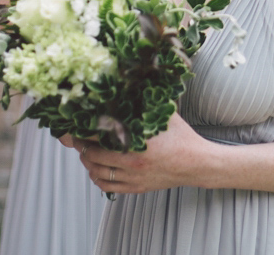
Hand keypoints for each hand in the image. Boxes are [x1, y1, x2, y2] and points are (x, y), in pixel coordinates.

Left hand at [74, 114, 211, 193]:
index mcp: (137, 142)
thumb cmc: (181, 137)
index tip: (77, 124)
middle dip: (81, 145)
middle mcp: (132, 162)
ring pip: (97, 172)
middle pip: (92, 155)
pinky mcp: (136, 187)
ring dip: (87, 161)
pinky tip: (96, 169)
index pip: (100, 136)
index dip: (84, 130)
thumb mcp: (163, 114)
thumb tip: (130, 85)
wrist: (196, 163)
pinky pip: (107, 186)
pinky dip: (97, 178)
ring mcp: (133, 177)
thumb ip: (146, 102)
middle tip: (77, 136)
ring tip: (85, 151)